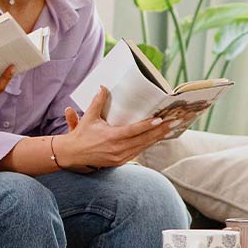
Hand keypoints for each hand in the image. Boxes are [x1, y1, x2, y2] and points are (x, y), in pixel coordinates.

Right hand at [56, 86, 176, 168]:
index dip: (148, 125)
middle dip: (160, 131)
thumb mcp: (89, 117)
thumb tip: (103, 86)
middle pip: (144, 139)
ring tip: (170, 129)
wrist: (73, 154)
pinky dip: (148, 144)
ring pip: (143, 146)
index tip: (160, 119)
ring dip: (157, 138)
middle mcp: (118, 149)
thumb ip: (97, 101)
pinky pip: (138, 152)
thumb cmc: (81, 134)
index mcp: (111, 137)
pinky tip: (156, 138)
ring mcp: (119, 157)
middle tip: (174, 122)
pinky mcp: (120, 162)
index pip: (134, 131)